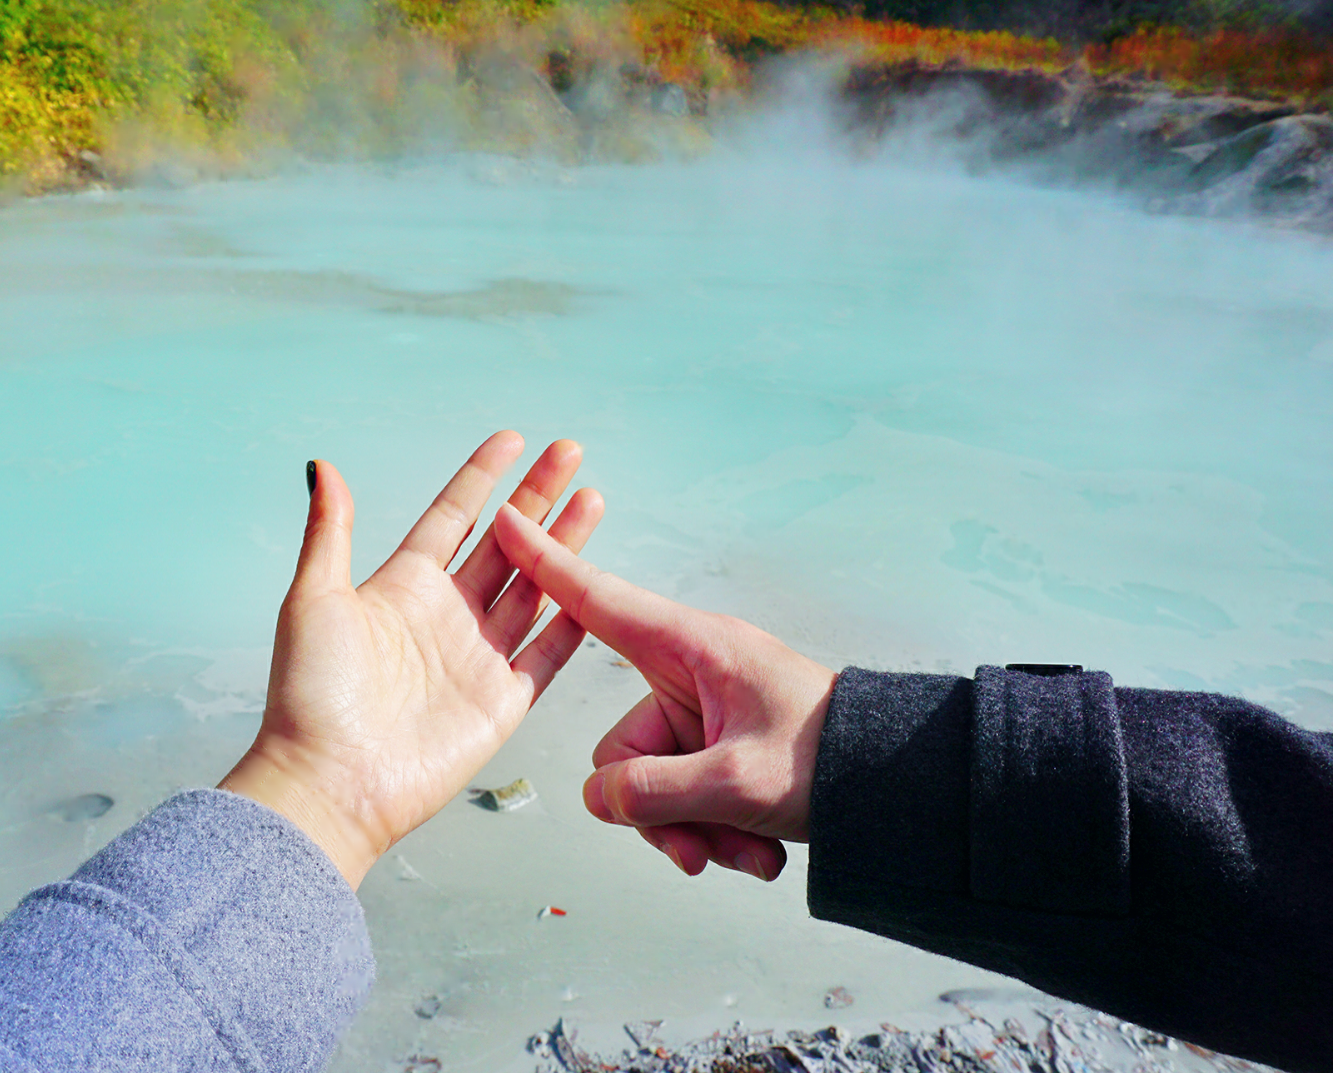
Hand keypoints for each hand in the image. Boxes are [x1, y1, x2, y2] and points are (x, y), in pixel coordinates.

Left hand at [221, 432, 603, 887]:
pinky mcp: (502, 702)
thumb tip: (321, 465)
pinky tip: (597, 583)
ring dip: (564, 545)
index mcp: (402, 588)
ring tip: (593, 499)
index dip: (481, 478)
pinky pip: (548, 652)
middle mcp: (445, 617)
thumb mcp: (313, 600)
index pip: (452, 518)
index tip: (512, 440)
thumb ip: (331, 532)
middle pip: (505, 544)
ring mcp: (477, 658)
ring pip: (535, 588)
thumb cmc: (310, 697)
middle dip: (538, 498)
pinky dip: (575, 618)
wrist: (332, 783)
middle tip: (570, 454)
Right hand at [493, 504, 835, 881]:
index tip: (506, 520)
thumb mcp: (736, 783)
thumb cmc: (831, 760)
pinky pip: (684, 795)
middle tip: (700, 852)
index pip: (600, 601)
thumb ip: (652, 793)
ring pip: (653, 784)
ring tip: (748, 854)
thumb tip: (598, 798)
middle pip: (623, 748)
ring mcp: (704, 713)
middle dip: (657, 811)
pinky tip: (759, 851)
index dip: (548, 566)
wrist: (898, 785)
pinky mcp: (720, 746)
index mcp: (692, 647)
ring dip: (694, 829)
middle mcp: (690, 674)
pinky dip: (714, 830)